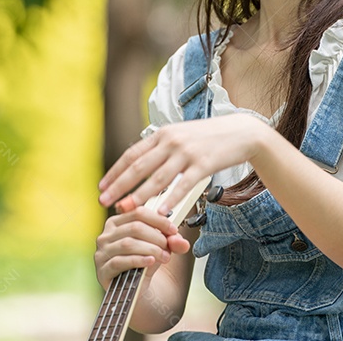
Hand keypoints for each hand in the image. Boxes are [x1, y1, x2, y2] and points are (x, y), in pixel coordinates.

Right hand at [93, 205, 190, 290]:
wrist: (134, 290)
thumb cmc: (143, 263)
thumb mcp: (159, 249)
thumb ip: (171, 243)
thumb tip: (182, 242)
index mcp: (117, 223)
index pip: (138, 212)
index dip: (158, 220)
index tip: (173, 230)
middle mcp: (106, 235)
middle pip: (134, 227)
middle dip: (157, 237)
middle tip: (169, 247)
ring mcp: (101, 253)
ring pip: (128, 243)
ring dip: (151, 249)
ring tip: (164, 256)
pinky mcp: (102, 270)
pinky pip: (120, 261)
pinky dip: (139, 260)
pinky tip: (151, 262)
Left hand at [98, 113, 269, 214]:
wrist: (240, 132)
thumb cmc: (208, 137)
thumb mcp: (180, 135)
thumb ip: (161, 147)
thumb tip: (139, 164)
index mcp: (163, 134)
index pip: (132, 155)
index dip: (115, 172)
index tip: (102, 187)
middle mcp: (171, 141)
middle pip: (139, 167)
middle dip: (119, 186)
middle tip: (104, 201)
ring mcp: (187, 152)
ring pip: (158, 178)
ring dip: (140, 195)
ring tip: (126, 209)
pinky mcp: (203, 164)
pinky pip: (183, 184)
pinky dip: (171, 198)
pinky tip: (161, 211)